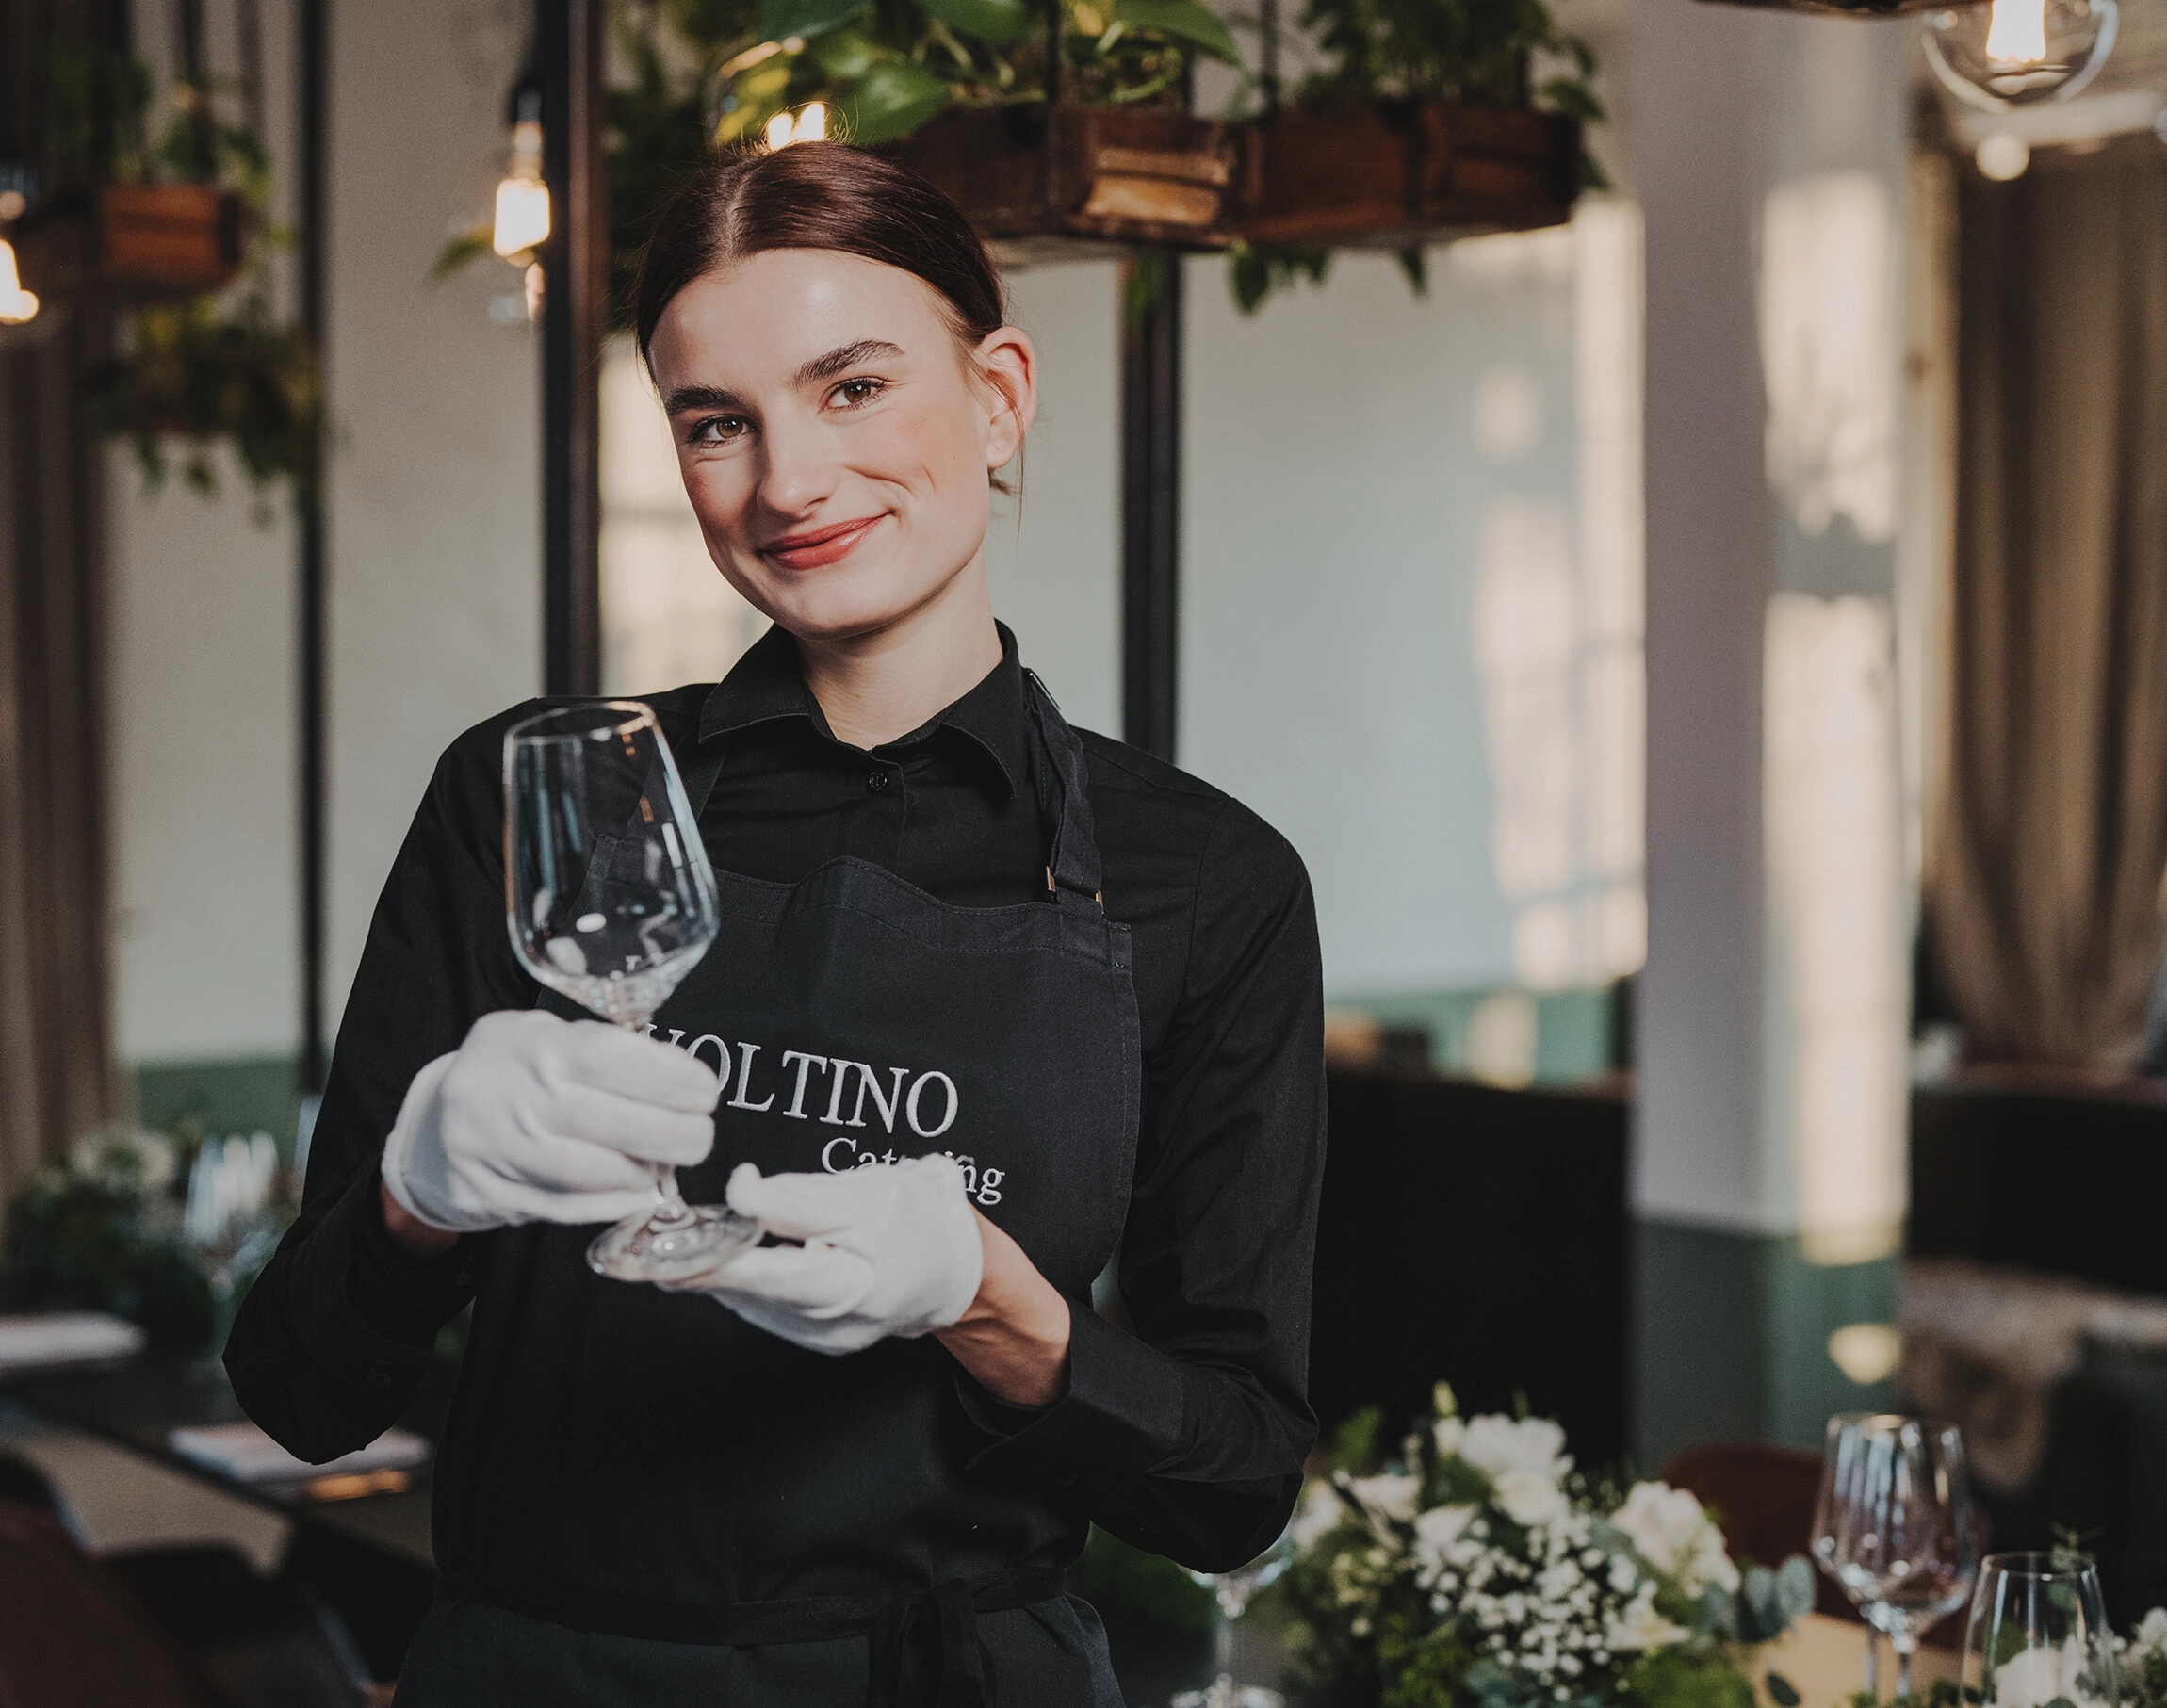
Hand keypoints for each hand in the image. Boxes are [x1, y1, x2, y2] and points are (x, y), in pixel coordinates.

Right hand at [379, 1010, 719, 1234]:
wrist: (435, 1122)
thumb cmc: (514, 1072)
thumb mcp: (545, 1037)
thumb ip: (600, 1049)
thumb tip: (679, 1077)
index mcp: (529, 1043)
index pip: (609, 1057)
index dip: (667, 1076)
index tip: (706, 1090)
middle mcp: (507, 1094)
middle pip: (604, 1120)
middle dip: (669, 1132)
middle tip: (703, 1136)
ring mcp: (491, 1148)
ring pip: (584, 1171)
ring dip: (640, 1172)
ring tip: (668, 1164)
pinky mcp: (486, 1193)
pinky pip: (561, 1207)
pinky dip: (608, 1203)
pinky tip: (636, 1193)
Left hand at [662, 1156, 982, 1353]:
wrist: (956, 1269)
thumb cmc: (919, 1223)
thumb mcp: (864, 1193)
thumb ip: (794, 1198)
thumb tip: (738, 1192)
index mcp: (850, 1289)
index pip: (763, 1276)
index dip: (707, 1260)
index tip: (658, 1253)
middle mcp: (828, 1327)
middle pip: (747, 1289)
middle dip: (708, 1254)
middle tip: (668, 1227)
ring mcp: (817, 1339)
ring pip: (748, 1297)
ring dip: (726, 1263)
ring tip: (726, 1226)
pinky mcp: (810, 1337)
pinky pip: (762, 1303)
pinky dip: (748, 1275)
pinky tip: (753, 1250)